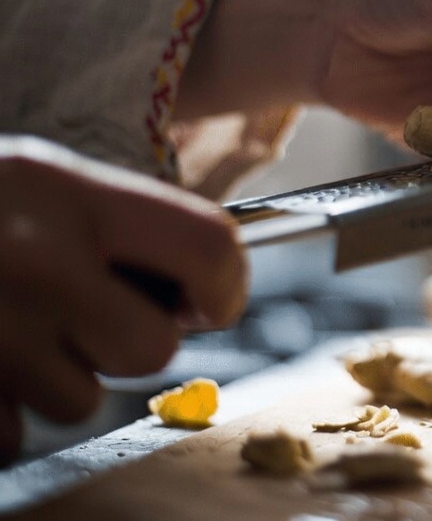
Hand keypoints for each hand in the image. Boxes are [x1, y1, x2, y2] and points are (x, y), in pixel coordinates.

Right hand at [0, 136, 245, 463]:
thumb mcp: (32, 178)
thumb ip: (115, 219)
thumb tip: (204, 277)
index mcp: (66, 193)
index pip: (209, 246)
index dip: (225, 283)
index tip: (210, 297)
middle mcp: (36, 262)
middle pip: (152, 347)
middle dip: (130, 340)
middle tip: (86, 314)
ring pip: (81, 400)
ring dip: (53, 376)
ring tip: (0, 325)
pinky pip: (9, 436)